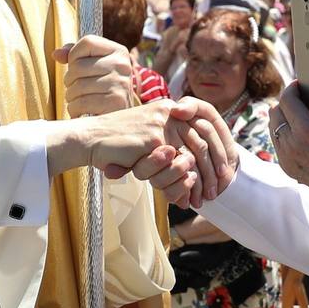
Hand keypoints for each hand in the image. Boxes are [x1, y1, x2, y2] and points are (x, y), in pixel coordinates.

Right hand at [50, 100, 207, 204]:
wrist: (90, 138)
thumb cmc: (115, 142)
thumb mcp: (146, 138)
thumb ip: (166, 144)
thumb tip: (190, 167)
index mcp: (169, 109)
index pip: (202, 132)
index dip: (214, 156)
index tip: (218, 178)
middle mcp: (169, 113)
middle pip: (203, 144)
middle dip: (211, 172)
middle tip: (215, 193)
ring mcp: (162, 125)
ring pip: (189, 158)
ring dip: (194, 182)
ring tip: (198, 197)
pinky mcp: (154, 139)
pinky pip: (173, 167)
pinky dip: (178, 185)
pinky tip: (182, 198)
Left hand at [55, 35, 134, 117]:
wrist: (121, 119)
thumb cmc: (102, 89)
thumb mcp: (94, 67)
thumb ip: (76, 56)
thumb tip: (56, 54)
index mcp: (119, 51)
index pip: (87, 42)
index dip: (74, 55)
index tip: (78, 68)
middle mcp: (122, 65)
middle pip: (78, 66)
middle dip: (69, 80)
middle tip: (76, 88)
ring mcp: (120, 83)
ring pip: (77, 86)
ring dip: (71, 96)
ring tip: (78, 100)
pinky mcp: (116, 103)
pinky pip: (81, 103)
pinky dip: (75, 109)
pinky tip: (81, 111)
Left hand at [271, 76, 308, 203]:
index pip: (287, 99)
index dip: (294, 88)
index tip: (302, 83)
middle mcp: (293, 146)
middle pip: (276, 111)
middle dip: (288, 101)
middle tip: (305, 98)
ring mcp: (288, 159)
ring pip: (274, 126)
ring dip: (285, 116)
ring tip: (304, 113)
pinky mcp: (287, 168)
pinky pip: (278, 141)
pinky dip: (285, 132)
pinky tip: (303, 131)